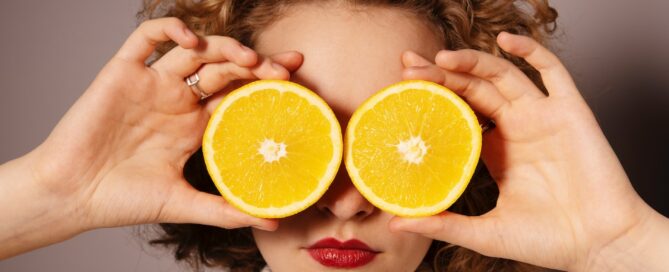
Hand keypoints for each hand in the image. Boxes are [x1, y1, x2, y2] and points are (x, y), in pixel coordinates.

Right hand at [27, 18, 303, 230]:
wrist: (73, 197)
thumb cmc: (123, 201)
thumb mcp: (184, 205)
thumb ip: (226, 210)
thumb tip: (273, 220)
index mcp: (195, 125)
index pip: (240, 94)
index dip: (268, 84)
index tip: (298, 80)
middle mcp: (178, 100)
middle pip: (226, 68)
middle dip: (258, 64)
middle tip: (284, 71)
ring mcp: (152, 84)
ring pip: (195, 50)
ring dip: (225, 47)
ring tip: (249, 60)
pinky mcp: (123, 73)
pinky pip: (146, 38)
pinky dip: (169, 29)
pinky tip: (192, 40)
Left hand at [388, 32, 666, 269]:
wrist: (599, 246)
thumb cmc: (546, 241)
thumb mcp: (484, 232)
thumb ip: (443, 223)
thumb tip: (397, 222)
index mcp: (494, 150)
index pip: (456, 111)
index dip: (431, 95)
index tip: (402, 86)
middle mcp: (515, 127)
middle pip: (473, 88)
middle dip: (441, 75)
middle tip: (409, 69)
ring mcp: (542, 117)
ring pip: (503, 75)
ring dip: (474, 62)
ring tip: (442, 58)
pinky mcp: (570, 112)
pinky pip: (553, 72)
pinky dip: (532, 51)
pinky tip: (507, 42)